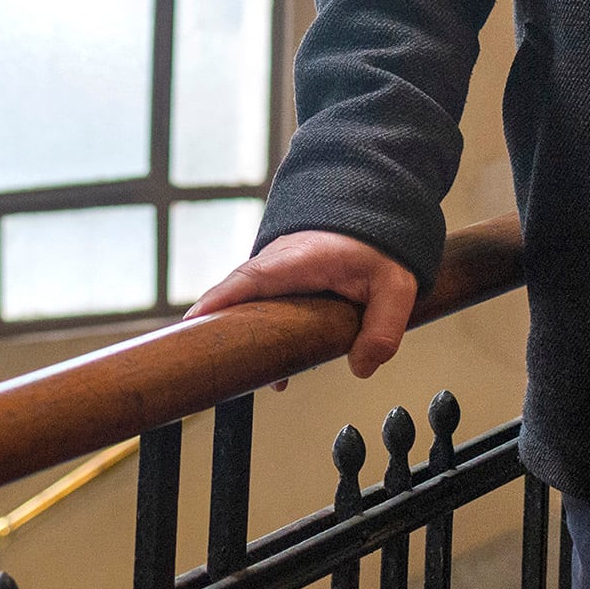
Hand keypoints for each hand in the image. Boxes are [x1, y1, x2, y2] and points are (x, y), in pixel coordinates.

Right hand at [188, 230, 418, 378]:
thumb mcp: (395, 287)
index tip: (194, 324)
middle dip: (216, 328)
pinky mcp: (280, 279)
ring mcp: (275, 268)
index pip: (250, 278)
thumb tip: (361, 367)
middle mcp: (277, 261)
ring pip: (244, 301)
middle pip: (234, 294)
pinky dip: (254, 331)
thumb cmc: (381, 245)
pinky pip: (258, 303)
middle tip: (203, 363)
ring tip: (240, 377)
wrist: (377, 211)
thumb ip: (383, 329)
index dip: (220, 300)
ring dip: (237, 335)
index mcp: (299, 259)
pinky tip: (274, 372)